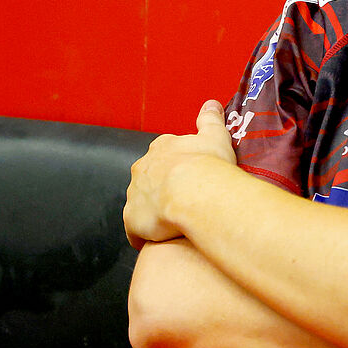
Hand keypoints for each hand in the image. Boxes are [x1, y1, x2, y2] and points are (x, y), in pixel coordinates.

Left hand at [124, 100, 237, 246]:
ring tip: (175, 224)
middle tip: (185, 200)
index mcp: (161, 148)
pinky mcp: (132, 221)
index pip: (164, 153)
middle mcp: (141, 169)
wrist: (193, 193)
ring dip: (154, 212)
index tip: (190, 174)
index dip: (177, 165)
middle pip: (149, 178)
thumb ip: (211, 120)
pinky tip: (160, 243)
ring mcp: (134, 195)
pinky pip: (136, 232)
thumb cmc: (208, 164)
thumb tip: (211, 103)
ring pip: (141, 204)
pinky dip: (145, 237)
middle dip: (162, 187)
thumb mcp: (215, 136)